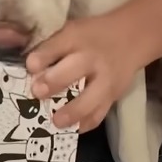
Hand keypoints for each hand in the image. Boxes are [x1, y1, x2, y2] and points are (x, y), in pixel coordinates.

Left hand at [23, 14, 151, 132]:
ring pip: (90, 99)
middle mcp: (92, 58)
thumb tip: (29, 70)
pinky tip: (72, 130)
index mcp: (77, 38)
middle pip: (74, 70)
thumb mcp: (72, 31)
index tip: (30, 66)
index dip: (43, 57)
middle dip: (54, 82)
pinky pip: (100, 113)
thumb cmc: (92, 36)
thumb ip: (52, 48)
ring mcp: (105, 80)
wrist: (131, 39)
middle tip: (37, 93)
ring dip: (72, 112)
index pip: (57, 46)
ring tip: (55, 122)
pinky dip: (86, 124)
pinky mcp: (113, 96)